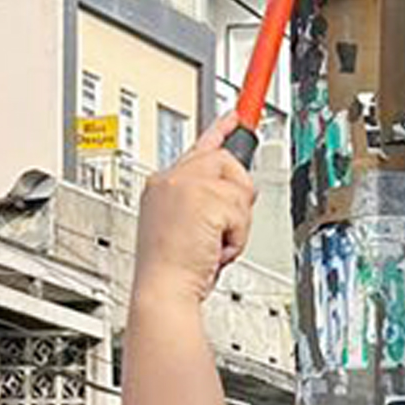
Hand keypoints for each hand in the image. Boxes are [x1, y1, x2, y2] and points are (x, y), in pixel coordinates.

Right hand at [135, 114, 256, 304]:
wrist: (162, 289)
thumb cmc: (171, 270)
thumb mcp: (185, 227)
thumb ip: (203, 203)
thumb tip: (235, 191)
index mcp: (162, 183)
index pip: (198, 147)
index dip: (220, 130)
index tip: (236, 115)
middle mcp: (171, 178)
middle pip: (228, 163)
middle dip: (237, 197)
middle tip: (224, 229)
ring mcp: (186, 184)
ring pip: (239, 188)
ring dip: (236, 224)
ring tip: (211, 245)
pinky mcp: (204, 197)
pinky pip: (242, 212)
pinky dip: (236, 238)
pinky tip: (213, 250)